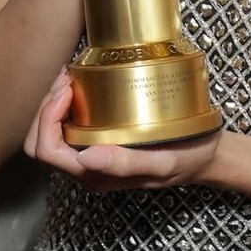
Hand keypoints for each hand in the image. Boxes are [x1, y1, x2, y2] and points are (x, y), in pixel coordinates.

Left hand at [23, 70, 222, 188]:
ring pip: (52, 130)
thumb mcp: (163, 162)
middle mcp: (86, 167)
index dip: (47, 118)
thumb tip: (85, 158)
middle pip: (41, 139)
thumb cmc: (187, 158)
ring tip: (74, 75)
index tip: (68, 89)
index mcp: (94, 175)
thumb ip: (125, 164)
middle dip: (46, 107)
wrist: (209, 156)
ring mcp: (91, 153)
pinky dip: (68, 102)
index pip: (46, 150)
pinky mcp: (100, 140)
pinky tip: (84, 83)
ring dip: (55, 102)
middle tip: (69, 78)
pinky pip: (70, 123)